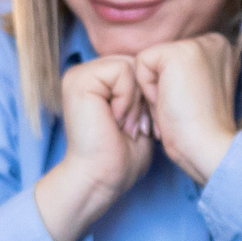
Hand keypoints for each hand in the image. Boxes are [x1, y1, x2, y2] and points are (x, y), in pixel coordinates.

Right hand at [33, 55, 153, 240]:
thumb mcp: (140, 115)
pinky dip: (127, 98)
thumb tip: (162, 67)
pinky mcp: (79, 80)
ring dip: (135, 99)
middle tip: (133, 127)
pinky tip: (116, 119)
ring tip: (125, 124)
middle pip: (134, 63)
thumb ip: (143, 90)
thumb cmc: (122, 156)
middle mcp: (85, 74)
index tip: (140, 125)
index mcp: (96, 81)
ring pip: (130, 65)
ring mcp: (79, 75)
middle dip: (142, 96)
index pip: (136, 67)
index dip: (146, 94)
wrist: (103, 178)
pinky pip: (121, 70)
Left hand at [133, 34, 238, 184]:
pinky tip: (167, 104)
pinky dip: (147, 90)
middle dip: (161, 88)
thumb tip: (161, 70)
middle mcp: (213, 41)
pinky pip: (141, 63)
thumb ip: (183, 73)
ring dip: (154, 91)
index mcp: (220, 50)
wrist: (209, 148)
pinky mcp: (178, 52)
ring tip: (175, 109)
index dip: (171, 87)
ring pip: (150, 62)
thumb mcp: (197, 92)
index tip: (188, 108)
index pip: (174, 60)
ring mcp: (197, 44)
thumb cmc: (201, 131)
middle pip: (161, 60)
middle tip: (180, 111)